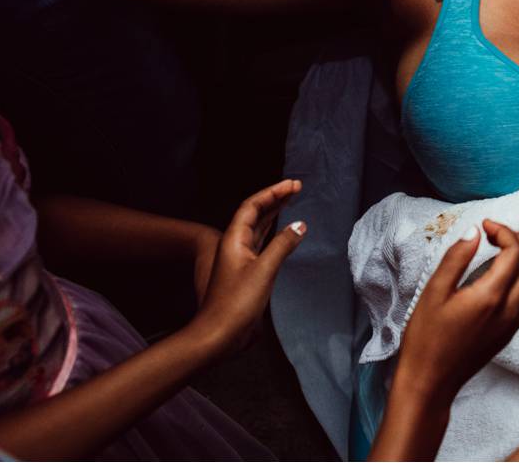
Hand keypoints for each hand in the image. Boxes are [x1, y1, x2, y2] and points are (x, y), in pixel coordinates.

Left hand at [189, 179, 306, 355]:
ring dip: (275, 213)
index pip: (253, 206)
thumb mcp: (263, 270)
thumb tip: (300, 224)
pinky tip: (283, 232)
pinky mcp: (246, 271)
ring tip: (292, 201)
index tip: (293, 185)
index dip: (273, 192)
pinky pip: (262, 243)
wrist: (219, 334)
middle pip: (255, 213)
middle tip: (296, 188)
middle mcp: (235, 245)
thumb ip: (283, 244)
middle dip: (275, 199)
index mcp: (234, 239)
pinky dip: (274, 232)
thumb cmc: (236, 302)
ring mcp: (240, 258)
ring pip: (259, 228)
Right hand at [394, 220, 518, 403]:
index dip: (503, 231)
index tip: (485, 225)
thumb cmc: (426, 338)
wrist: (430, 381)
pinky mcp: (511, 332)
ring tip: (504, 251)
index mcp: (491, 296)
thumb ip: (457, 258)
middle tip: (495, 234)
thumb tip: (474, 231)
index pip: (516, 251)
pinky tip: (504, 275)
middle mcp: (510, 309)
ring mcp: (514, 322)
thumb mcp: (434, 292)